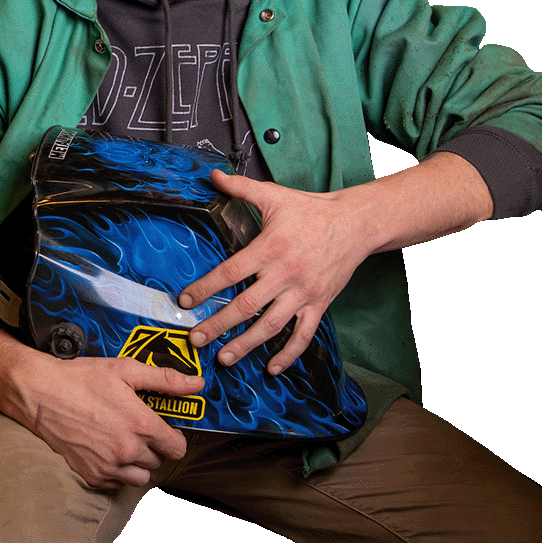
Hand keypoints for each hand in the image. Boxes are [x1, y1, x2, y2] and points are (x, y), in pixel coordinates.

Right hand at [10, 353, 203, 488]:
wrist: (42, 394)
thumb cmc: (81, 379)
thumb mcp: (126, 370)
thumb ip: (165, 379)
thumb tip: (196, 384)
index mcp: (140, 425)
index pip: (177, 447)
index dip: (175, 436)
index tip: (166, 428)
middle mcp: (127, 450)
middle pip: (159, 461)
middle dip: (154, 446)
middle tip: (139, 427)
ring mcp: (109, 466)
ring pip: (140, 476)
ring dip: (138, 462)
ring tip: (125, 441)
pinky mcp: (92, 475)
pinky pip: (117, 483)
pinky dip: (117, 471)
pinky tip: (108, 449)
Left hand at [177, 169, 377, 375]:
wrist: (355, 223)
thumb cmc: (311, 210)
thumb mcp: (274, 196)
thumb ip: (241, 187)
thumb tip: (213, 176)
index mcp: (270, 247)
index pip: (231, 271)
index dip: (206, 287)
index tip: (186, 300)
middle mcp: (285, 273)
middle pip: (246, 306)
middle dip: (218, 324)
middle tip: (196, 337)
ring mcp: (304, 292)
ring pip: (271, 325)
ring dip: (246, 344)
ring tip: (225, 357)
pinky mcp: (319, 304)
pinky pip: (303, 335)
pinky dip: (288, 354)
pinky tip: (272, 367)